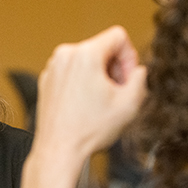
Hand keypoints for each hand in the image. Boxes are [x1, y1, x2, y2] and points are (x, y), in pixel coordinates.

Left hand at [34, 25, 146, 162]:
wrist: (59, 151)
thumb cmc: (89, 131)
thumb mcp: (130, 104)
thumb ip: (141, 79)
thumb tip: (137, 71)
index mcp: (85, 54)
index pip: (118, 36)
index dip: (130, 57)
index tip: (128, 80)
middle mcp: (65, 56)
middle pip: (102, 48)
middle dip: (114, 69)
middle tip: (117, 94)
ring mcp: (52, 68)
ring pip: (87, 60)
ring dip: (99, 77)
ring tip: (100, 102)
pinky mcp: (46, 81)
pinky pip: (72, 72)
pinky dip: (82, 84)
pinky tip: (85, 106)